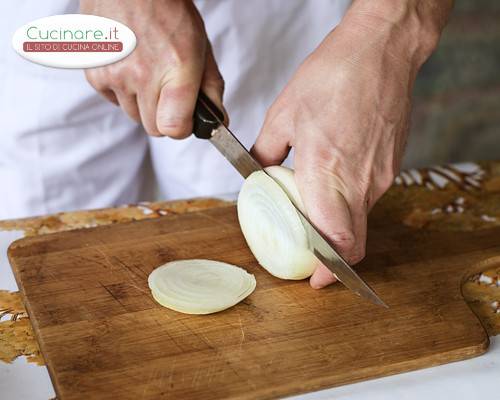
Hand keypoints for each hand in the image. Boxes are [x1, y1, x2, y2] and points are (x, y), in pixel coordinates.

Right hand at [81, 0, 224, 136]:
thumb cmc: (168, 13)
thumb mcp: (201, 48)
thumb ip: (211, 88)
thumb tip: (218, 121)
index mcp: (175, 71)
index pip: (174, 129)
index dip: (182, 127)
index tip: (185, 118)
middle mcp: (141, 77)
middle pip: (153, 128)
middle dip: (163, 115)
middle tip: (167, 89)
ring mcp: (114, 76)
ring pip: (133, 114)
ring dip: (142, 102)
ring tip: (147, 71)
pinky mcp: (94, 73)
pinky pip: (113, 100)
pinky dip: (122, 90)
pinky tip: (129, 65)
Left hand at [252, 1, 450, 287]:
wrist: (381, 52)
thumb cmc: (333, 76)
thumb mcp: (284, 113)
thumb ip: (267, 152)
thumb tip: (260, 170)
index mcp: (327, 173)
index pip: (337, 241)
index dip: (329, 270)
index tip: (316, 281)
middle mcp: (360, 182)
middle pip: (353, 240)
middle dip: (333, 257)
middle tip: (311, 256)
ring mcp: (380, 175)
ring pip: (360, 219)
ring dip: (339, 226)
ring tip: (314, 212)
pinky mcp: (390, 164)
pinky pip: (368, 195)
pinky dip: (349, 202)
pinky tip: (333, 181)